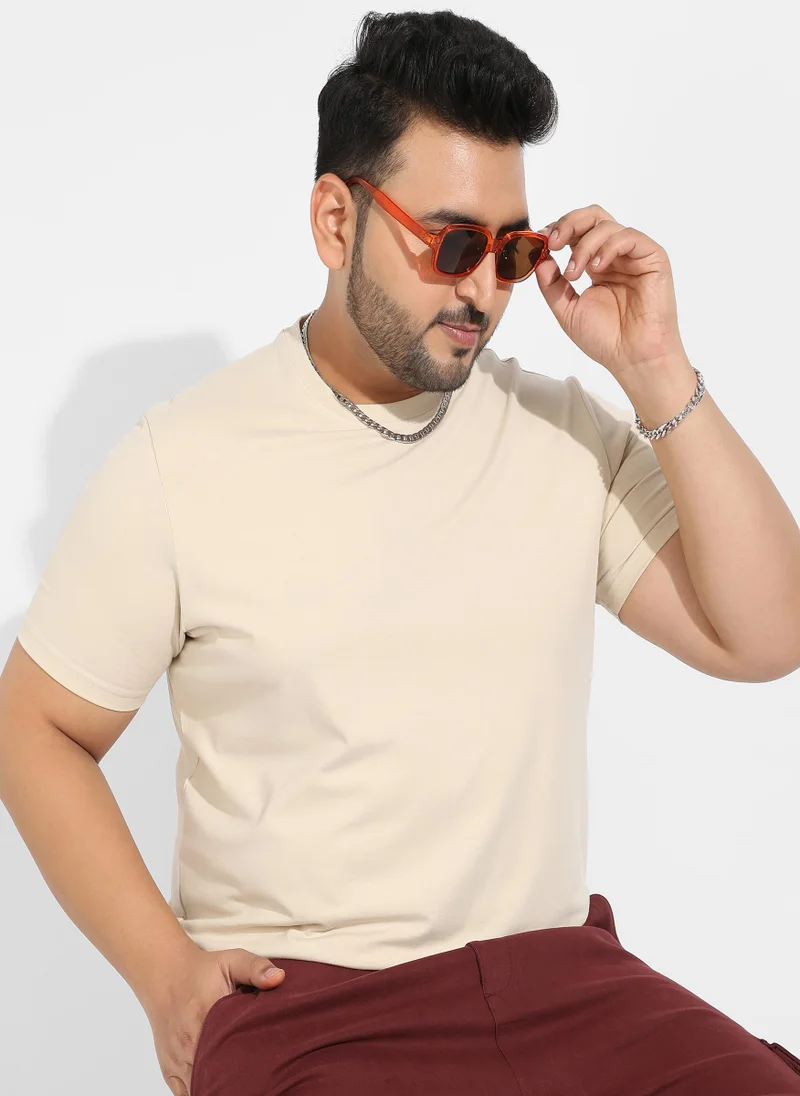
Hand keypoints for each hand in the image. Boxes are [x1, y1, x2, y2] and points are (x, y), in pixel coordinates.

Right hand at [141, 945, 285, 1095]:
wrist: (165, 974)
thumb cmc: (201, 970)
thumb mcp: (231, 961)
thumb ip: (255, 968)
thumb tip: (279, 978)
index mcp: (206, 1021)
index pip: (227, 1060)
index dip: (245, 1071)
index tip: (261, 1072)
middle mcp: (188, 1047)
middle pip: (213, 1081)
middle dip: (234, 1084)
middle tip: (255, 1081)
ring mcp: (177, 1061)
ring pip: (199, 1090)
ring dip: (216, 1089)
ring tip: (238, 1085)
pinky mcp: (169, 1069)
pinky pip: (184, 1094)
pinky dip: (201, 1092)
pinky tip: (216, 1089)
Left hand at [535, 205, 687, 379]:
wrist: (631, 357)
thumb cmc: (605, 338)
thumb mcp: (566, 310)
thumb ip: (551, 284)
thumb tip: (538, 258)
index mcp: (596, 265)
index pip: (577, 232)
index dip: (557, 230)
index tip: (539, 242)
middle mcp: (615, 256)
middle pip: (592, 218)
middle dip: (568, 223)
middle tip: (552, 242)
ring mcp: (634, 255)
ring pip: (607, 226)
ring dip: (584, 245)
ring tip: (574, 273)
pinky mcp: (653, 258)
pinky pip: (629, 237)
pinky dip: (608, 247)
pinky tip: (597, 268)